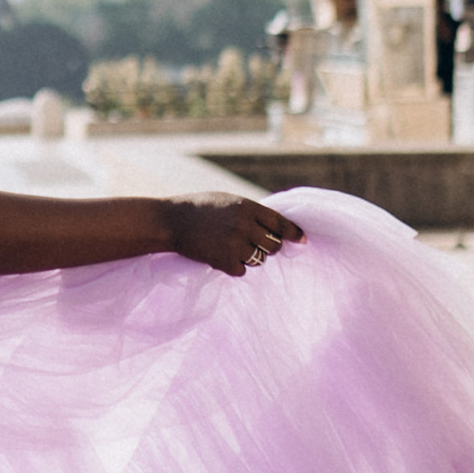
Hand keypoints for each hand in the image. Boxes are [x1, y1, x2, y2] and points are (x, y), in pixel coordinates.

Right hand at [163, 194, 303, 278]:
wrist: (170, 220)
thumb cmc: (200, 208)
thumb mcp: (228, 201)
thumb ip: (251, 212)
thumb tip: (278, 228)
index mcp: (247, 207)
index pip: (280, 223)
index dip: (293, 233)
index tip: (303, 240)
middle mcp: (244, 225)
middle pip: (274, 245)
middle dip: (268, 246)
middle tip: (253, 244)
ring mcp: (235, 244)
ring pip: (259, 259)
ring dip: (249, 257)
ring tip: (230, 247)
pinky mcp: (224, 261)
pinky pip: (243, 271)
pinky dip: (234, 266)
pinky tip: (219, 255)